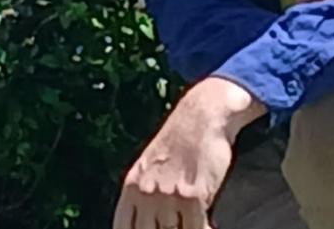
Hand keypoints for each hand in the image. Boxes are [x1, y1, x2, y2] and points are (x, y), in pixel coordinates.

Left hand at [114, 78, 264, 228]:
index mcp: (132, 187)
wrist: (201, 117)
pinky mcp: (193, 197)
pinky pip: (197, 228)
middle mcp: (147, 194)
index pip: (123, 226)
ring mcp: (169, 197)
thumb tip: (141, 217)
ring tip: (191, 223)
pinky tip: (210, 224)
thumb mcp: (149, 164)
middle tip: (174, 226)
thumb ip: (143, 192)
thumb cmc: (180, 140)